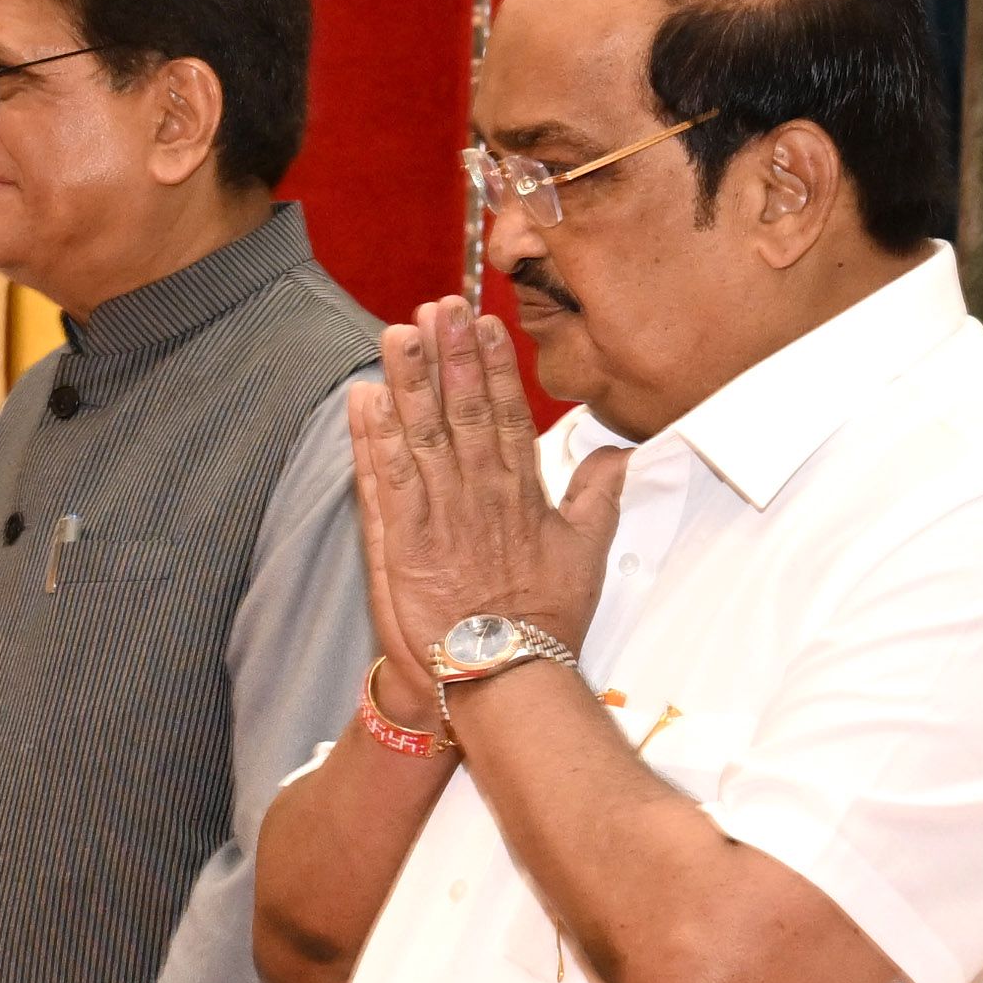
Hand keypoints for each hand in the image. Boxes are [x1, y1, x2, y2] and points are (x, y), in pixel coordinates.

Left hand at [350, 300, 618, 681]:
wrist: (506, 675)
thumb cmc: (545, 621)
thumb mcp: (587, 553)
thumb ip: (598, 496)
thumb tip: (618, 454)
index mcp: (523, 492)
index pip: (508, 413)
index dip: (493, 365)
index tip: (482, 323)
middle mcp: (482, 493)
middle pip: (465, 411)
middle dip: (450, 355)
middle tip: (438, 306)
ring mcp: (442, 515)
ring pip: (423, 434)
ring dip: (408, 381)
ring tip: (396, 333)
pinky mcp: (405, 542)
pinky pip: (387, 479)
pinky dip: (374, 438)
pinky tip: (364, 398)